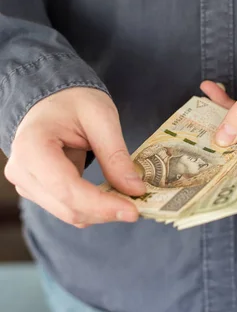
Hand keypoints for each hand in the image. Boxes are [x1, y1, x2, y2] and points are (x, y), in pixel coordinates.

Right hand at [5, 87, 144, 226]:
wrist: (52, 98)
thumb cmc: (73, 100)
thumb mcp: (101, 118)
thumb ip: (116, 155)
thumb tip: (135, 190)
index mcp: (32, 146)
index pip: (66, 188)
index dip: (101, 205)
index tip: (133, 211)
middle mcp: (21, 170)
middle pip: (67, 207)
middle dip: (105, 211)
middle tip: (139, 207)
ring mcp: (25, 183)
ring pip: (68, 213)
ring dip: (100, 212)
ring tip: (127, 199)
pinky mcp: (36, 191)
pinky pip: (67, 208)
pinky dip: (92, 207)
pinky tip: (110, 195)